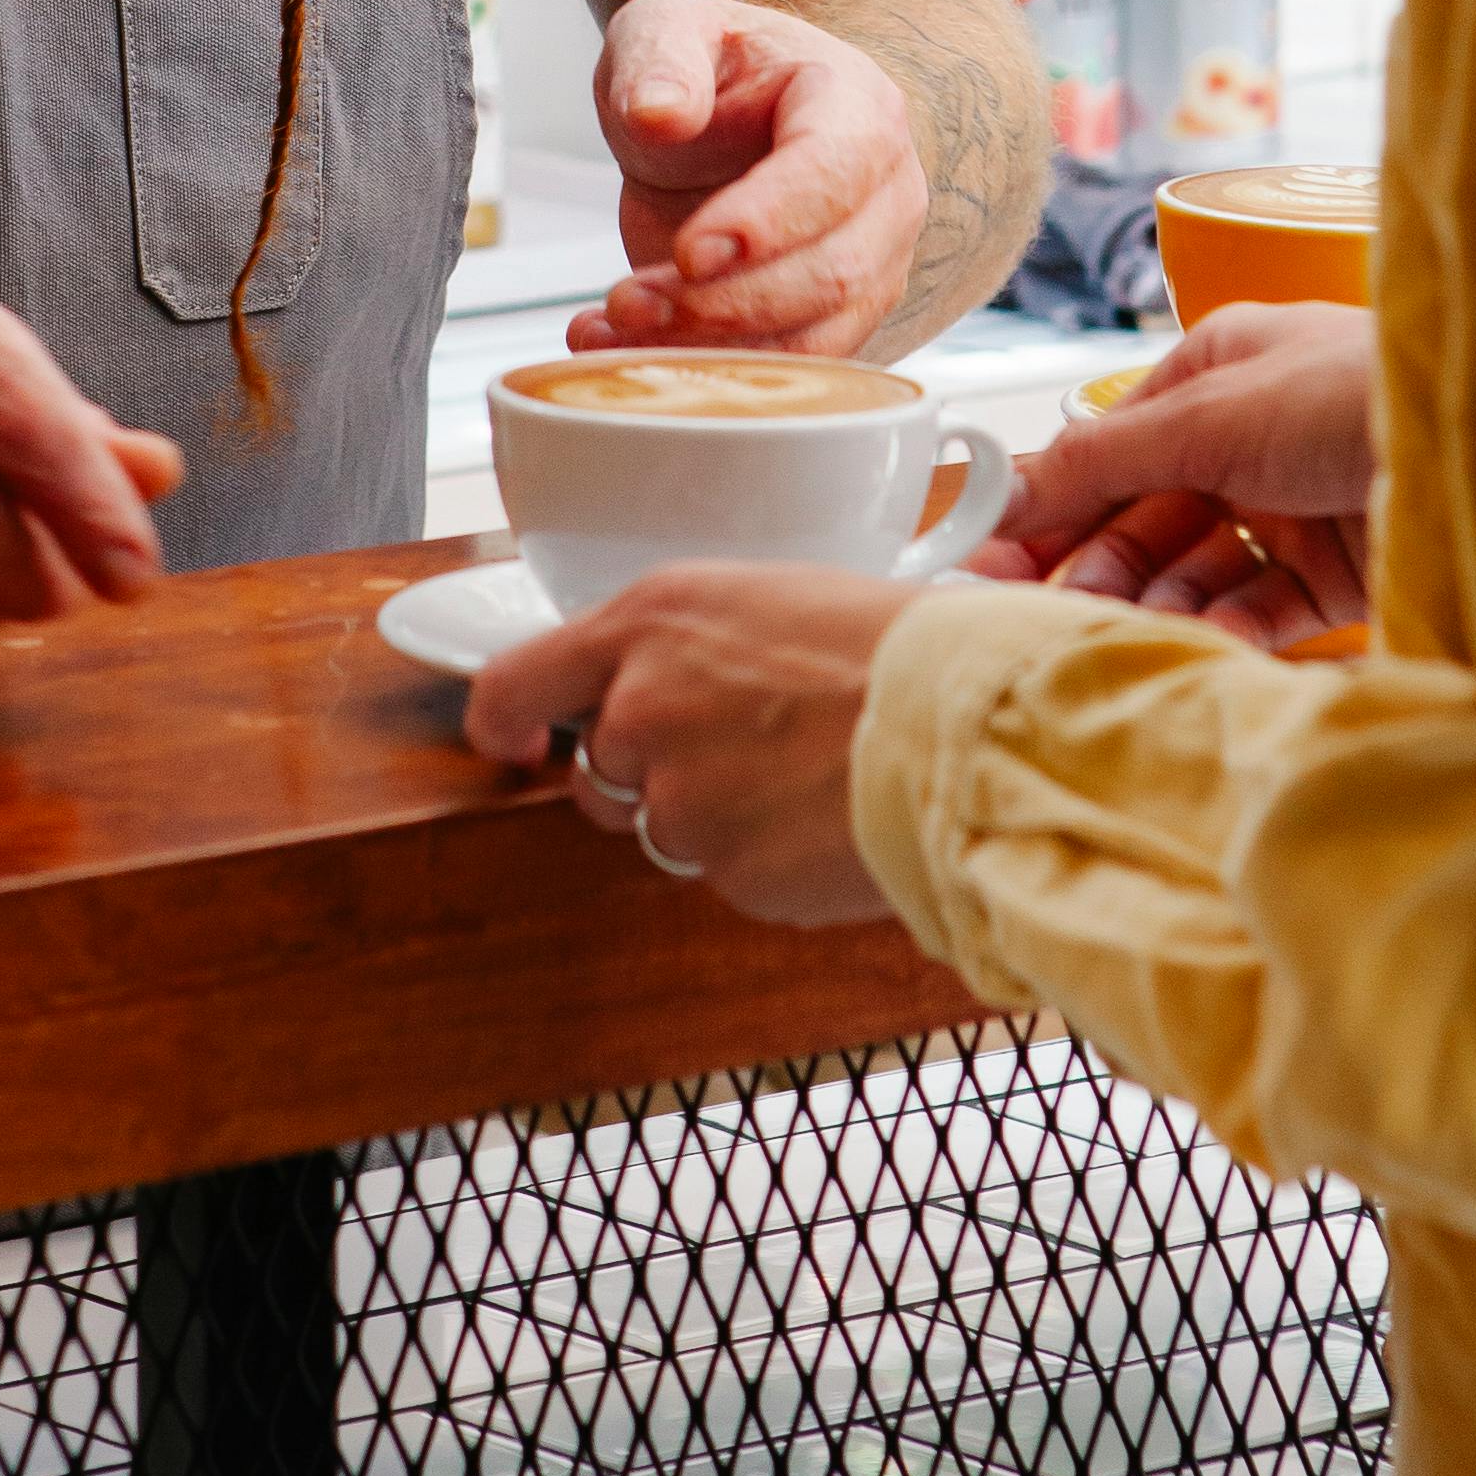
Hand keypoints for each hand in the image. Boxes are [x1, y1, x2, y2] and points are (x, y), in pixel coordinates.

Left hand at [466, 561, 920, 926]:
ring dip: (720, 815)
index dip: (505, 725)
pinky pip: (733, 875)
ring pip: (670, 828)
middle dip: (653, 773)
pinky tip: (831, 816)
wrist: (969, 724)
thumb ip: (691, 645)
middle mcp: (643, 712)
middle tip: (744, 749)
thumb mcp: (773, 597)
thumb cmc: (899, 644)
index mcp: (649, 623)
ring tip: (809, 776)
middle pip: (600, 771)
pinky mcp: (733, 878)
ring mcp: (682, 805)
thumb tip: (663, 681)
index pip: (511, 684)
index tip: (518, 742)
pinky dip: (773, 858)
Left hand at [574, 0, 927, 357]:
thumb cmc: (710, 71)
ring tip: (617, 327)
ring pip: (816, 336)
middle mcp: (886, 191)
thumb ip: (660, 59)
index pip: (833, 170)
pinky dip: (708, 373)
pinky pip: (790, 371)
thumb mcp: (664, 31)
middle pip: (832, 271)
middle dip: (724, 301)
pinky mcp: (839, 320)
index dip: (767, 219)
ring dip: (712, 349)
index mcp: (856, 105)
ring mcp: (873, 263)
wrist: (723, 124)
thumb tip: (659, 112)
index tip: (689, 251)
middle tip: (629, 300)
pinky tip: (626, 352)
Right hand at [980, 300, 1376, 645]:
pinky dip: (1220, 628)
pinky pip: (1260, 608)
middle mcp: (1257, 436)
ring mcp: (1299, 506)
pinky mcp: (1342, 573)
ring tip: (1109, 630)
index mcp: (1222, 369)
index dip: (1050, 503)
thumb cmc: (1354, 394)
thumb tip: (1002, 488)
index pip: (1114, 446)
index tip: (986, 556)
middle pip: (1149, 512)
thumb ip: (1102, 460)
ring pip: (1199, 566)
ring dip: (1151, 599)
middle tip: (1031, 611)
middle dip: (1092, 560)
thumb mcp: (1208, 414)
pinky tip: (1190, 643)